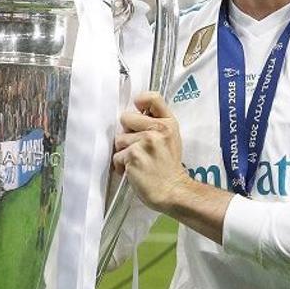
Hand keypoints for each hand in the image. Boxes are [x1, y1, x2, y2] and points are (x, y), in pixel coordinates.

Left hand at [112, 91, 190, 212]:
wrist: (173, 191)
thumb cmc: (169, 167)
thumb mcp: (171, 139)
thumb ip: (157, 124)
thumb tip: (136, 114)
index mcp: (168, 123)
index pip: (153, 98)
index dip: (141, 101)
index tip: (138, 111)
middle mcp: (157, 130)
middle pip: (126, 118)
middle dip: (127, 133)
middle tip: (138, 147)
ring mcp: (144, 142)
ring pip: (119, 140)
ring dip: (123, 152)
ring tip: (138, 162)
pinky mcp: (132, 156)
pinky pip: (116, 156)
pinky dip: (121, 166)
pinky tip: (133, 171)